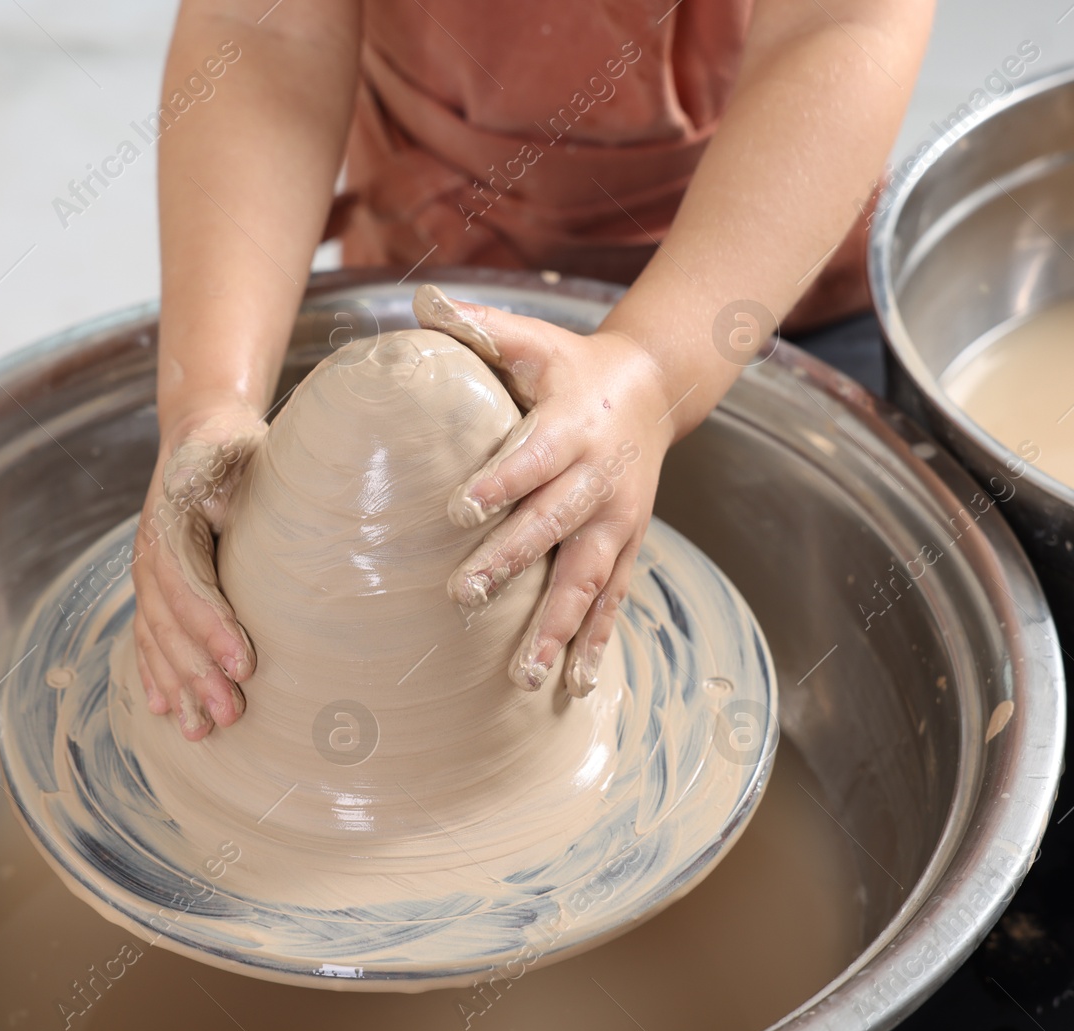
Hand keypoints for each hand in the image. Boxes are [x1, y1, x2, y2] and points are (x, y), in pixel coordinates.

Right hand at [129, 406, 267, 739]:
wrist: (201, 429)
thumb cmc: (237, 446)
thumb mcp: (243, 451)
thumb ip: (247, 482)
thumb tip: (259, 501)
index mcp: (172, 515)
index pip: (188, 581)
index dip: (212, 626)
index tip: (246, 664)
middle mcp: (150, 547)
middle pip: (169, 620)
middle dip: (198, 672)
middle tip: (232, 713)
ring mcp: (146, 568)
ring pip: (156, 636)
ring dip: (178, 685)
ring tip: (202, 730)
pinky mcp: (154, 584)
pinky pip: (149, 635)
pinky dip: (156, 674)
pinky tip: (166, 708)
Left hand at [413, 284, 677, 698]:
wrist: (654, 388)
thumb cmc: (572, 366)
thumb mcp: (531, 338)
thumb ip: (478, 324)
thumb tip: (419, 301)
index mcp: (571, 426)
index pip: (533, 458)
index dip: (499, 482)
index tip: (457, 510)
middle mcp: (599, 479)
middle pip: (555, 525)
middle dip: (512, 563)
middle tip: (464, 595)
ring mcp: (618, 520)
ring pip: (589, 579)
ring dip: (559, 627)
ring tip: (528, 673)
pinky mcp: (627, 546)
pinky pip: (613, 600)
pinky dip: (596, 642)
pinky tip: (573, 685)